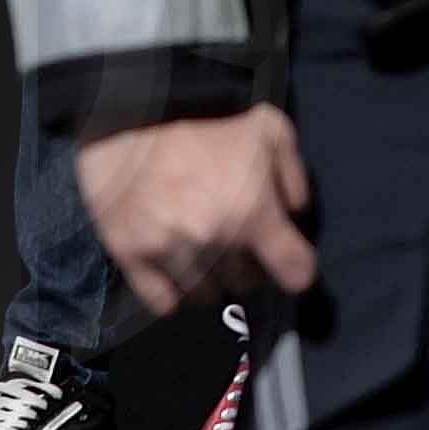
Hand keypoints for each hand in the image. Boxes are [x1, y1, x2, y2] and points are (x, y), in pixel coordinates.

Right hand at [78, 106, 318, 318]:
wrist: (129, 127)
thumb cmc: (204, 129)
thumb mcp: (268, 131)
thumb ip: (293, 172)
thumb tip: (297, 212)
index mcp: (252, 211)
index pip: (294, 269)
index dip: (299, 271)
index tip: (293, 268)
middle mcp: (214, 240)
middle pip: (247, 283)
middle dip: (250, 268)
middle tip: (242, 248)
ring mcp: (171, 253)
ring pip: (207, 295)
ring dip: (213, 281)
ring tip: (210, 258)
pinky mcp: (133, 259)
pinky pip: (164, 302)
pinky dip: (175, 295)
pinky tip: (179, 273)